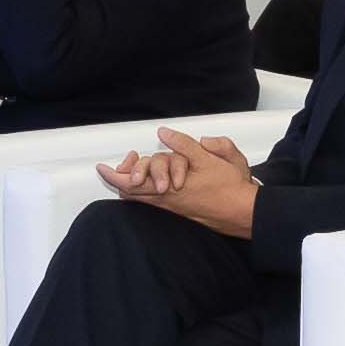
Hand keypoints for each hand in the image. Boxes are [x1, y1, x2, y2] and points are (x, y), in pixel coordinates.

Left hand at [102, 126, 261, 237]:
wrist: (242, 212)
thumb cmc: (230, 186)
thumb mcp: (210, 157)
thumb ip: (185, 144)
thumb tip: (164, 133)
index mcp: (172, 184)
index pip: (134, 180)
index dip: (116, 173)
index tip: (102, 167)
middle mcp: (167, 198)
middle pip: (131, 191)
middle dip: (120, 177)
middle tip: (113, 166)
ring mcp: (170, 205)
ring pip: (140, 198)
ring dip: (131, 184)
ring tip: (130, 169)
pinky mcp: (177, 210)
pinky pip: (150, 202)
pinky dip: (142, 192)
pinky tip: (143, 184)